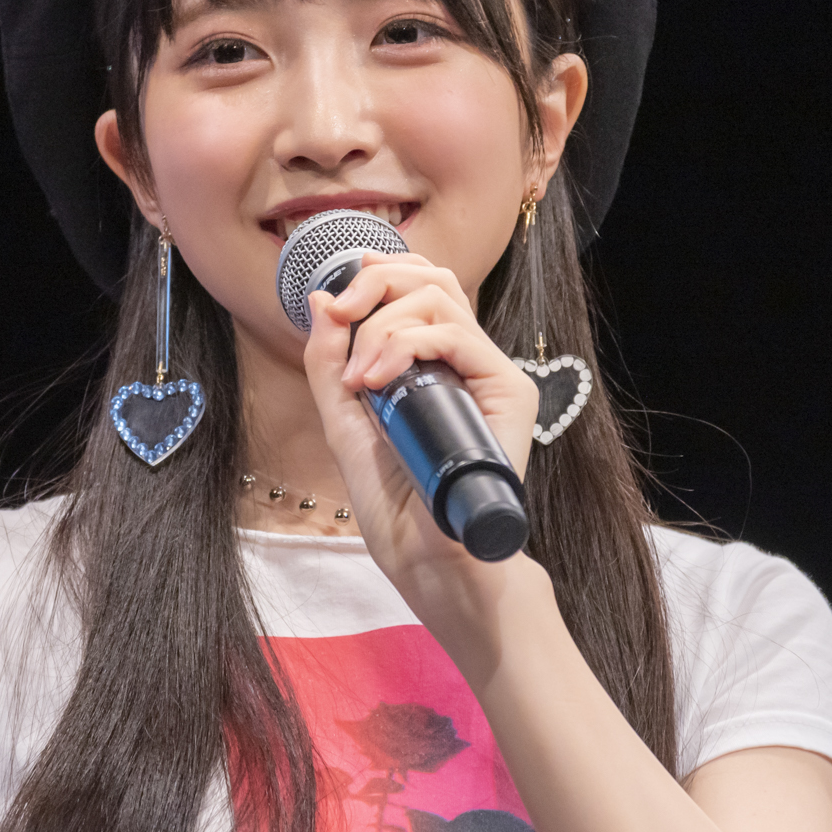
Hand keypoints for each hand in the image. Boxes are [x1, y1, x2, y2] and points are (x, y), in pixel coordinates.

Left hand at [302, 254, 543, 638]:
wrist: (427, 558)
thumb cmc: (396, 503)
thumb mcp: (344, 421)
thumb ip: (329, 363)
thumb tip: (321, 299)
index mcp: (437, 365)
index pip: (419, 288)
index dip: (379, 273)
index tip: (335, 302)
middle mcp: (468, 362)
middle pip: (434, 277)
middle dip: (377, 281)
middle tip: (341, 315)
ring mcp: (491, 373)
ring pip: (442, 297)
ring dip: (383, 324)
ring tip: (360, 376)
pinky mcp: (509, 390)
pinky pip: (455, 336)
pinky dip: (406, 345)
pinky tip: (379, 381)